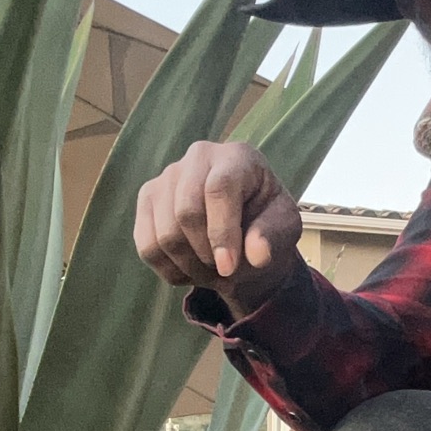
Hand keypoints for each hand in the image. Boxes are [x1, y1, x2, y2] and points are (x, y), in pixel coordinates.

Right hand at [134, 140, 302, 317]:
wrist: (244, 221)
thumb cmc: (266, 220)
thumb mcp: (283, 226)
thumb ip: (272, 236)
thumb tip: (257, 255)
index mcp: (236, 157)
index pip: (218, 189)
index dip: (221, 232)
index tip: (228, 268)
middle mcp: (197, 157)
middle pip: (185, 212)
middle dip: (206, 254)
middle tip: (226, 272)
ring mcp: (167, 176)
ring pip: (164, 235)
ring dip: (190, 267)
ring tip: (213, 272)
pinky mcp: (147, 199)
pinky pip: (147, 247)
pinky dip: (170, 270)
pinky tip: (192, 269)